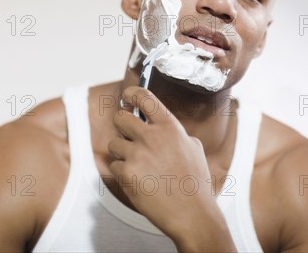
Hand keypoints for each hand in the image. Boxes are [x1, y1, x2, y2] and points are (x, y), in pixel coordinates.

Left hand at [108, 86, 233, 248]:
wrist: (192, 213)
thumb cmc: (195, 182)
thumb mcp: (194, 148)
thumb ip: (174, 133)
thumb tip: (159, 125)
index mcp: (170, 127)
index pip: (144, 97)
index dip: (132, 94)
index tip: (127, 96)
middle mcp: (151, 136)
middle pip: (120, 117)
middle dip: (122, 126)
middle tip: (128, 136)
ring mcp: (137, 155)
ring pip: (114, 144)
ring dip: (122, 153)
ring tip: (139, 166)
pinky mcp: (126, 174)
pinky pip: (113, 165)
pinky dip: (122, 172)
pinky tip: (138, 180)